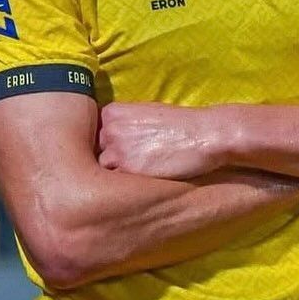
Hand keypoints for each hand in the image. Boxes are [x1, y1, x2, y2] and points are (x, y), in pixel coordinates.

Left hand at [98, 101, 222, 179]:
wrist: (203, 134)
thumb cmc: (179, 125)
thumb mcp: (145, 114)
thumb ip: (123, 125)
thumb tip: (109, 142)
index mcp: (111, 112)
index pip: (95, 136)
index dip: (109, 146)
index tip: (124, 150)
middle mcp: (109, 130)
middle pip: (97, 153)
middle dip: (112, 160)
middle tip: (135, 163)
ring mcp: (116, 151)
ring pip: (105, 171)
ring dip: (118, 175)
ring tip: (141, 174)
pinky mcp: (128, 171)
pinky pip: (116, 185)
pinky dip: (127, 186)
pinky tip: (144, 182)